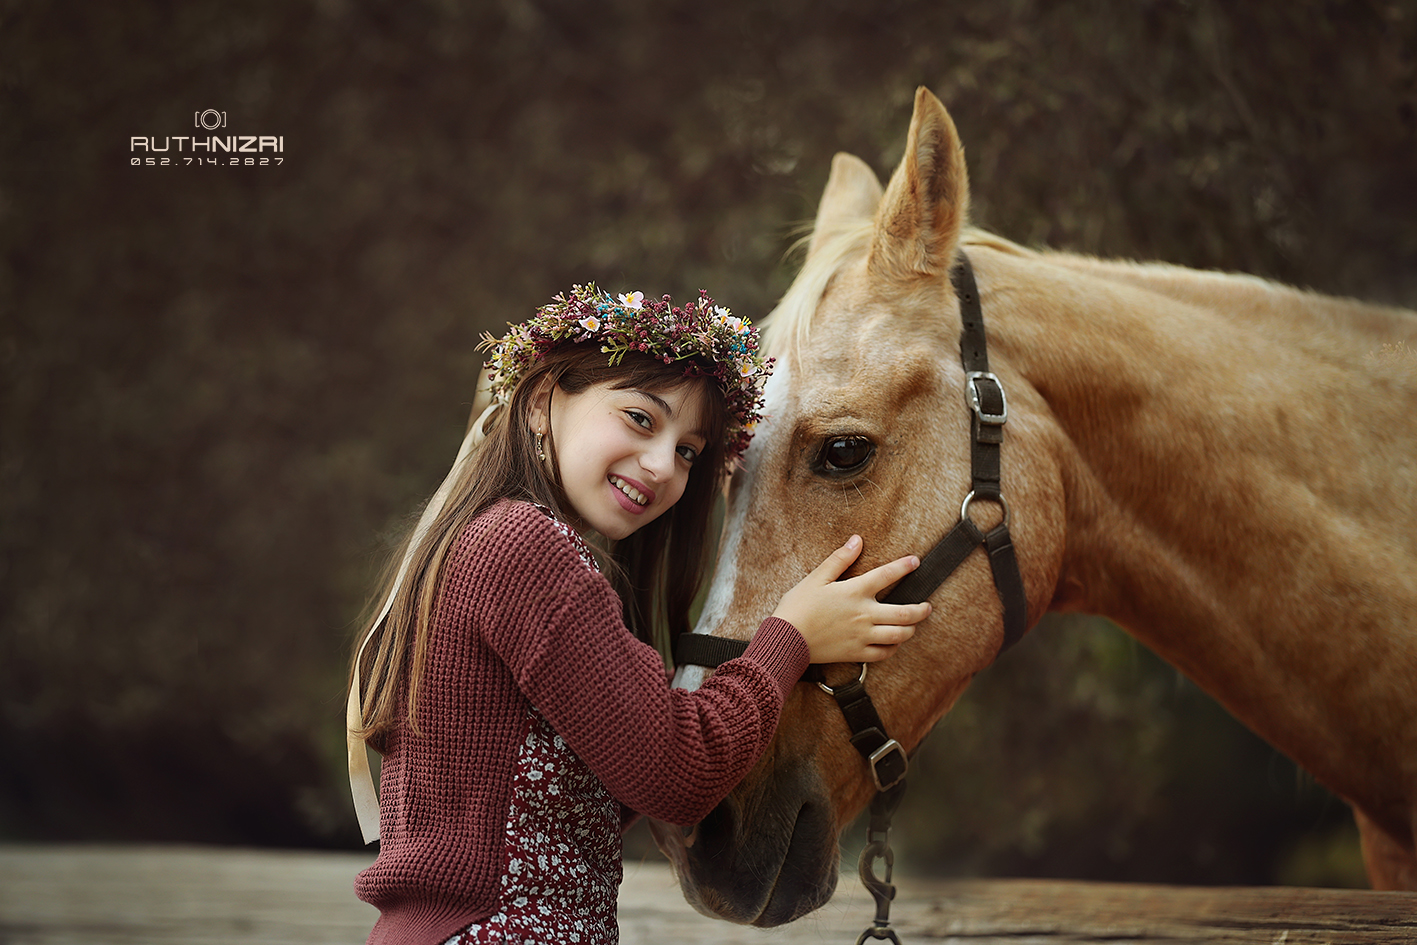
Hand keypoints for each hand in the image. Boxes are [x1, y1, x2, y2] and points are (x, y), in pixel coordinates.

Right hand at [771, 535, 928, 664]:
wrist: (786, 639)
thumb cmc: (797, 607)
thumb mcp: (816, 578)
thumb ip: (839, 559)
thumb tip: (856, 541)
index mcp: (855, 591)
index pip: (887, 575)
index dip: (904, 567)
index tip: (915, 562)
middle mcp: (864, 614)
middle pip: (904, 613)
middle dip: (921, 609)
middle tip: (927, 606)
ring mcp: (863, 635)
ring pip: (899, 635)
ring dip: (911, 629)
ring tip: (914, 625)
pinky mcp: (856, 652)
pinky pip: (883, 653)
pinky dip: (893, 648)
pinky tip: (893, 644)